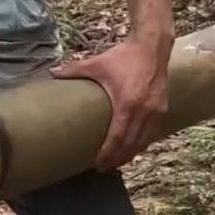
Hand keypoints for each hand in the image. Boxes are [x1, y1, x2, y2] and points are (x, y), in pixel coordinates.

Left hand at [51, 35, 171, 171]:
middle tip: (104, 167)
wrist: (152, 47)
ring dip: (131, 153)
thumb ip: (74, 70)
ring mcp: (156, 112)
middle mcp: (144, 112)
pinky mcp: (163, 109)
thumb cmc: (123, 56)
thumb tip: (51, 73)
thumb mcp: (97, 64)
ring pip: (143, 142)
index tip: (98, 164)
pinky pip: (152, 133)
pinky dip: (142, 143)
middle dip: (117, 159)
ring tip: (117, 161)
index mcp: (127, 104)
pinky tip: (133, 147)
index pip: (117, 138)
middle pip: (131, 145)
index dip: (108, 154)